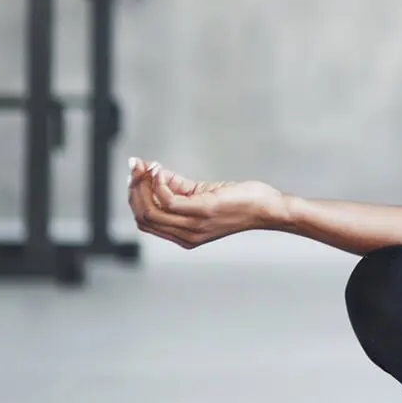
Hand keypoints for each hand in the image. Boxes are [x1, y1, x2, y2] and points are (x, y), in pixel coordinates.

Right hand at [127, 157, 285, 248]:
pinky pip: (168, 201)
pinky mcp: (202, 212)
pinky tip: (159, 171)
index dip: (134, 198)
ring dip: (142, 185)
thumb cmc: (240, 200)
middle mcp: (186, 235)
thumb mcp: (201, 193)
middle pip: (143, 217)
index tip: (134, 175)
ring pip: (151, 210)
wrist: (268, 209)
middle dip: (134, 190)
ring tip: (146, 166)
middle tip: (135, 167)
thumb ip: (176, 185)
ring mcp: (193, 226)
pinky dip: (158, 184)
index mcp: (184, 235)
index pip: (145, 222)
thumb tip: (150, 169)